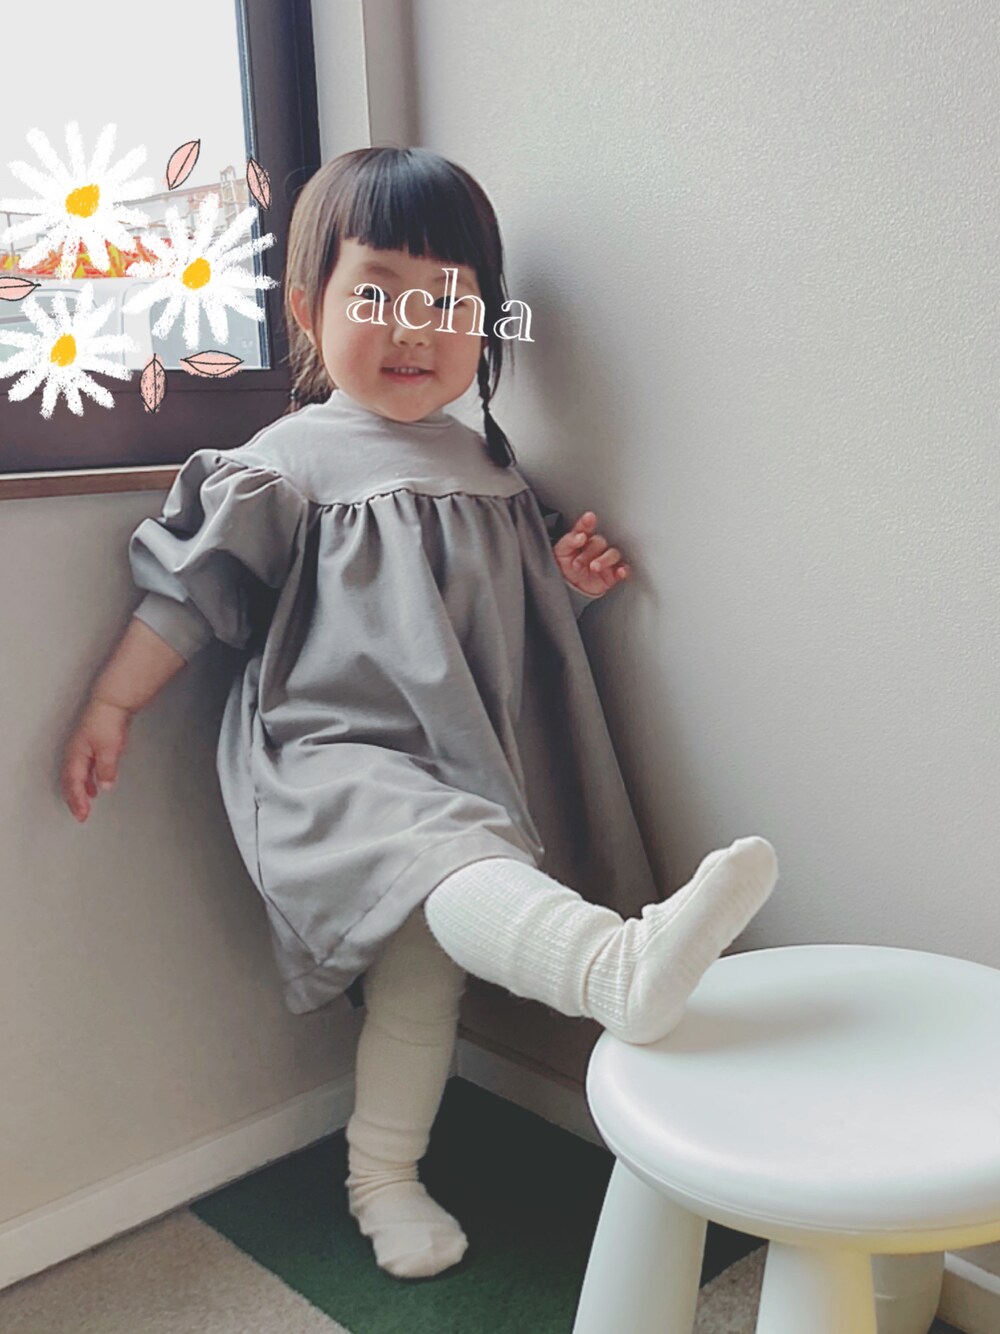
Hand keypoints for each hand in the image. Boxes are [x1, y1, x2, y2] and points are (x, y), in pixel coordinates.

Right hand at [61, 698, 133, 823]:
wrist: (113, 702)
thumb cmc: (108, 721)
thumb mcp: (109, 749)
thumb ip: (106, 769)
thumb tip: (105, 786)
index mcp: (77, 755)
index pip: (74, 784)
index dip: (77, 801)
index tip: (83, 815)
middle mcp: (76, 753)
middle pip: (71, 782)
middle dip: (75, 800)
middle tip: (81, 815)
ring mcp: (82, 750)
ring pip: (76, 776)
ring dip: (81, 791)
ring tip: (87, 803)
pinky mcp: (91, 746)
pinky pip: (84, 769)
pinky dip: (87, 780)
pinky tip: (96, 785)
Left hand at [553, 511, 630, 598]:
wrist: (569, 589)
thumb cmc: (564, 568)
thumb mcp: (559, 553)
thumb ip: (568, 542)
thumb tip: (580, 536)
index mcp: (582, 539)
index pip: (585, 527)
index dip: (587, 523)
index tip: (589, 518)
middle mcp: (595, 547)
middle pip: (599, 542)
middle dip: (589, 552)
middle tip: (577, 563)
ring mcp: (605, 559)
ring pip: (613, 554)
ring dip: (604, 560)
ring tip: (593, 567)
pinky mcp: (612, 573)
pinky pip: (623, 569)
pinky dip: (623, 570)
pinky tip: (619, 572)